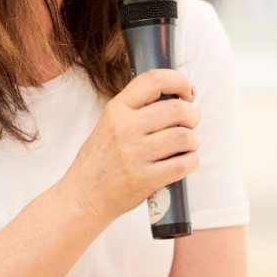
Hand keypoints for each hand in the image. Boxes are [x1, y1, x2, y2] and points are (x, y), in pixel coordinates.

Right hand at [60, 69, 199, 225]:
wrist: (83, 195)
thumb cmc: (101, 157)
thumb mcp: (109, 122)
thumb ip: (137, 107)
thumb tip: (181, 96)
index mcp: (116, 109)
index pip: (154, 80)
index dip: (179, 81)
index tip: (187, 92)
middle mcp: (125, 128)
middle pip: (177, 110)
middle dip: (192, 115)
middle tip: (190, 123)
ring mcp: (134, 154)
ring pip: (184, 137)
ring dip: (193, 140)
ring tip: (187, 145)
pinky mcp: (144, 179)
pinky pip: (183, 165)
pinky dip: (191, 161)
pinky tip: (185, 161)